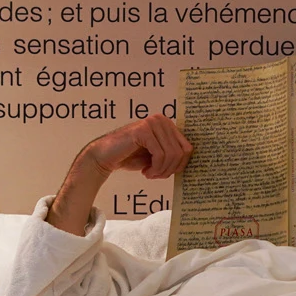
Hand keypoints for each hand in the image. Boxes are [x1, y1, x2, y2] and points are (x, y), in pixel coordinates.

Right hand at [47, 115, 191, 233]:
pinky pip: (160, 154)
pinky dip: (155, 168)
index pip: (187, 148)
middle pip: (181, 152)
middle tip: (156, 175)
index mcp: (168, 124)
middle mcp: (162, 119)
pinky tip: (145, 172)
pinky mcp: (143, 130)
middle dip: (170, 169)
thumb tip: (190, 161)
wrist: (105, 157)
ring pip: (172, 154)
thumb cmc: (131, 157)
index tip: (165, 173)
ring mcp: (152, 123)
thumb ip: (172, 154)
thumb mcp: (157, 156)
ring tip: (151, 174)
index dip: (179, 165)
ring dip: (162, 170)